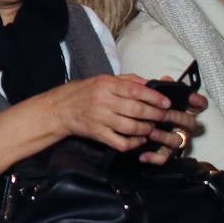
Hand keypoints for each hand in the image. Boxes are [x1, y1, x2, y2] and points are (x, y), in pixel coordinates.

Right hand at [48, 74, 203, 160]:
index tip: (166, 103)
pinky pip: (120, 142)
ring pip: (131, 127)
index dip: (154, 97)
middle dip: (155, 115)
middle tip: (164, 117)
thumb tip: (150, 84)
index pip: (135, 90)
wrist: (57, 110)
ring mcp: (100, 119)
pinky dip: (133, 143)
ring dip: (146, 129)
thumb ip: (126, 81)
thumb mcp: (101, 80)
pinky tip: (139, 140)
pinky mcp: (97, 133)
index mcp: (105, 85)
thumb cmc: (81, 93)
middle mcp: (103, 101)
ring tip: (152, 128)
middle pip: (136, 110)